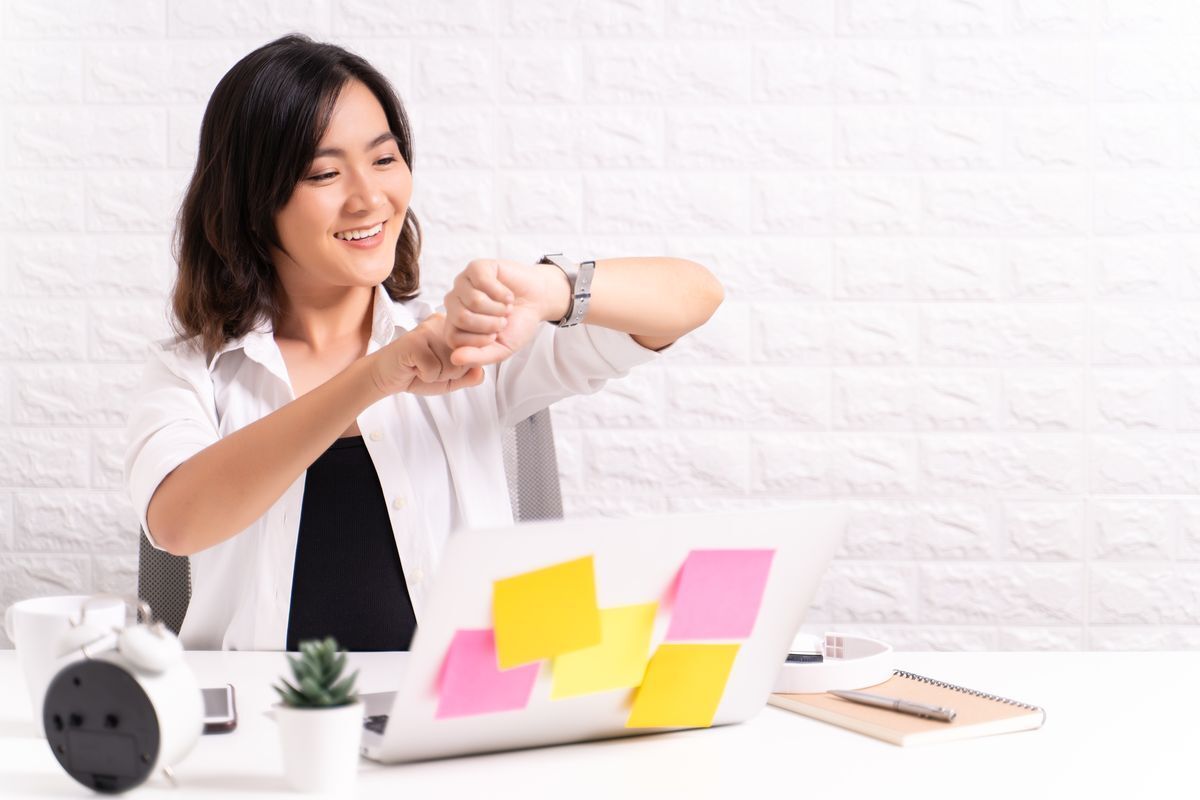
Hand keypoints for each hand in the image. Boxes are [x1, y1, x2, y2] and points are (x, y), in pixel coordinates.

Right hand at [368, 313, 484, 396]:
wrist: (386, 376)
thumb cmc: (419, 374)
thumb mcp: (451, 379)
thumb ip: (470, 376)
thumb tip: (481, 371)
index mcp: (454, 328)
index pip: (474, 354)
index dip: (458, 370)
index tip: (441, 365)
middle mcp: (443, 323)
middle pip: (464, 360)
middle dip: (448, 374)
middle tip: (429, 367)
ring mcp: (428, 330)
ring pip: (451, 365)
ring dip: (436, 375)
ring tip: (420, 367)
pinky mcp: (414, 340)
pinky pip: (434, 369)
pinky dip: (425, 376)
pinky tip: (413, 368)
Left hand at [443, 258, 564, 367]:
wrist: (537, 302)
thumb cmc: (516, 324)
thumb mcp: (501, 349)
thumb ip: (478, 357)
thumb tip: (455, 359)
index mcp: (455, 325)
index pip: (453, 338)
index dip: (479, 340)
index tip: (495, 336)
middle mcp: (454, 302)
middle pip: (461, 317)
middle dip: (490, 323)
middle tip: (503, 321)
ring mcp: (463, 283)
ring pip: (473, 300)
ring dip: (498, 308)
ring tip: (506, 307)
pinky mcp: (476, 267)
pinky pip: (482, 281)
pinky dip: (502, 292)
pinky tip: (507, 295)